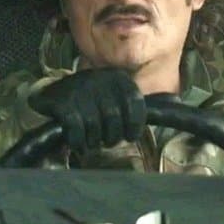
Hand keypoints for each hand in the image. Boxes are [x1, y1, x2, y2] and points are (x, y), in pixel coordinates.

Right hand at [27, 68, 145, 151]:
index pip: (135, 104)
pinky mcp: (63, 103)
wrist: (49, 92)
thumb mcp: (114, 93)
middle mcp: (99, 80)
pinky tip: (79, 145)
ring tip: (92, 143)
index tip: (130, 136)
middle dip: (112, 136)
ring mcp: (79, 90)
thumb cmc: (89, 98)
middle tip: (107, 142)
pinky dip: (79, 141)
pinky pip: (76, 128)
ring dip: (94, 140)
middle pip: (114, 118)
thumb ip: (135, 99)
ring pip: (95, 124)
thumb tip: (174, 100)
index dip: (135, 125)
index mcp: (117, 78)